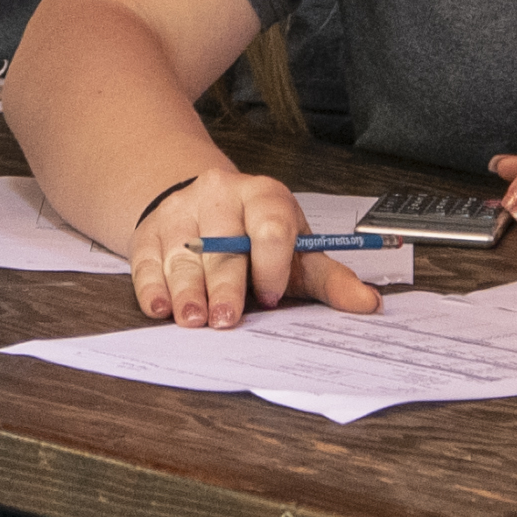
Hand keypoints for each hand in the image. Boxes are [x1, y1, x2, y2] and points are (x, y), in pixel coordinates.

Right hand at [121, 169, 381, 329]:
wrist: (205, 206)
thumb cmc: (257, 236)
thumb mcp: (295, 250)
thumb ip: (328, 279)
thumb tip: (368, 304)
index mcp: (264, 197)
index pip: (270, 225)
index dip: (271, 263)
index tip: (272, 296)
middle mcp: (220, 197)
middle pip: (223, 245)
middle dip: (226, 285)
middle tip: (228, 318)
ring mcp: (181, 212)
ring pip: (183, 254)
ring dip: (187, 291)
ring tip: (193, 320)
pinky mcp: (150, 231)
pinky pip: (148, 260)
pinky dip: (152, 287)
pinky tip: (160, 307)